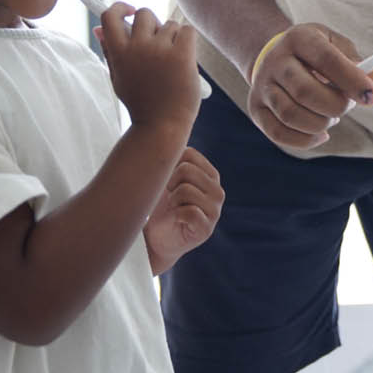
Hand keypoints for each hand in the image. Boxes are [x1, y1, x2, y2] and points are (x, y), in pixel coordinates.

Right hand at [96, 3, 201, 132]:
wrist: (162, 126)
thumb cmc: (141, 102)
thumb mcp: (118, 77)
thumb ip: (109, 51)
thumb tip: (98, 29)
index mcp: (119, 52)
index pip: (110, 16)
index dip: (119, 8)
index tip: (129, 12)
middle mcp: (138, 47)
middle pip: (145, 13)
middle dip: (152, 24)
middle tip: (157, 45)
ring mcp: (160, 50)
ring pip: (169, 24)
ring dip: (172, 37)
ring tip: (171, 62)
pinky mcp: (182, 54)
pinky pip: (187, 30)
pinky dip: (187, 40)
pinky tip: (184, 58)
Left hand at [144, 147, 223, 274]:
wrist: (155, 239)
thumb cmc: (160, 205)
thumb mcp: (166, 177)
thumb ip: (172, 158)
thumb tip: (162, 132)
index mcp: (211, 174)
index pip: (188, 154)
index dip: (170, 166)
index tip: (166, 181)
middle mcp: (217, 191)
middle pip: (185, 170)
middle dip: (169, 183)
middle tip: (169, 197)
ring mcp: (215, 211)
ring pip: (185, 190)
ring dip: (171, 201)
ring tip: (172, 209)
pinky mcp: (207, 229)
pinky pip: (188, 212)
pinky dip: (176, 215)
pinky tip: (176, 220)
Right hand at [248, 23, 372, 148]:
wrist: (272, 56)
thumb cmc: (313, 53)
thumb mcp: (333, 44)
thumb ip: (354, 59)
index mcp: (299, 38)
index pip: (326, 59)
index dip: (351, 79)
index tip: (372, 96)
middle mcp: (276, 61)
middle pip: (305, 91)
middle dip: (336, 105)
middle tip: (349, 106)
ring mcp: (262, 86)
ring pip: (291, 115)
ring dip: (321, 123)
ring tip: (332, 116)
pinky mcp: (256, 109)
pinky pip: (279, 133)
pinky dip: (306, 140)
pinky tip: (321, 134)